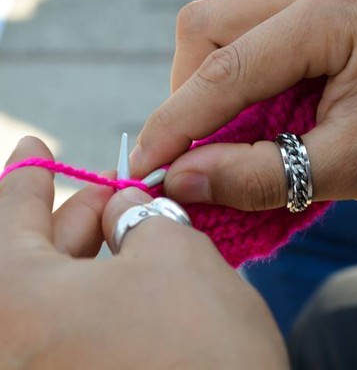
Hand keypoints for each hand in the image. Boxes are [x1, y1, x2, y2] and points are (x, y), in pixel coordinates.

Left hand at [0, 137, 287, 368]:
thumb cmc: (200, 342)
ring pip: (53, 293)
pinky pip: (69, 326)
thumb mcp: (172, 250)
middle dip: (75, 214)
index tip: (33, 144)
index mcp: (15, 302)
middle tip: (112, 189)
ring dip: (90, 252)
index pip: (8, 216)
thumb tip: (123, 203)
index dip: (26, 173)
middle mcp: (11, 347)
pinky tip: (131, 271)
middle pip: (29, 257)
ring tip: (130, 225)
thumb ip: (138, 214)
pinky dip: (96, 291)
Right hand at [131, 0, 356, 208]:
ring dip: (207, 81)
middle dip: (188, 94)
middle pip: (208, 25)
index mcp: (334, 12)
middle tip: (194, 152)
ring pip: (221, 22)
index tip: (146, 166)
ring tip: (221, 135)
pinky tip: (247, 108)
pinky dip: (234, 69)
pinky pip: (248, 25)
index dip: (177, 122)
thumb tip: (182, 179)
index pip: (227, 67)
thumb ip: (262, 174)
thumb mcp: (351, 167)